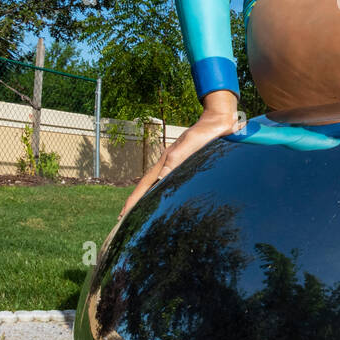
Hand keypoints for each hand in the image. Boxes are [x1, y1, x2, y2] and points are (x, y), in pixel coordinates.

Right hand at [115, 93, 240, 224]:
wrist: (217, 122)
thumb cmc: (206, 134)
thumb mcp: (191, 146)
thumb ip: (176, 160)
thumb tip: (159, 179)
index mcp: (166, 161)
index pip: (144, 185)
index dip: (133, 200)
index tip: (123, 215)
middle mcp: (167, 163)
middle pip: (145, 186)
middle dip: (134, 202)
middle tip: (122, 218)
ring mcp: (174, 163)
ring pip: (153, 184)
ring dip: (144, 197)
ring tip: (137, 211)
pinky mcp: (183, 163)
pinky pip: (165, 181)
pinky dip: (157, 191)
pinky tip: (160, 195)